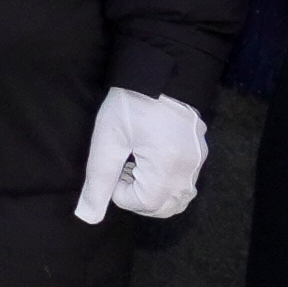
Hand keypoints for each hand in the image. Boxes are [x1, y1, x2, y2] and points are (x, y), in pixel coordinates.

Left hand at [76, 87, 209, 225]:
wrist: (159, 69)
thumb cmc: (130, 103)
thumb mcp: (107, 140)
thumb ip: (98, 181)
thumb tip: (88, 216)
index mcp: (168, 166)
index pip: (145, 204)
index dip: (121, 193)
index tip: (114, 168)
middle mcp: (189, 168)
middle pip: (165, 207)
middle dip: (138, 197)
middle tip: (123, 169)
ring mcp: (198, 161)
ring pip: (178, 198)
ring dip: (153, 193)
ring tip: (136, 164)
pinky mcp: (199, 152)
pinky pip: (185, 182)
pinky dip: (165, 182)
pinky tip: (148, 157)